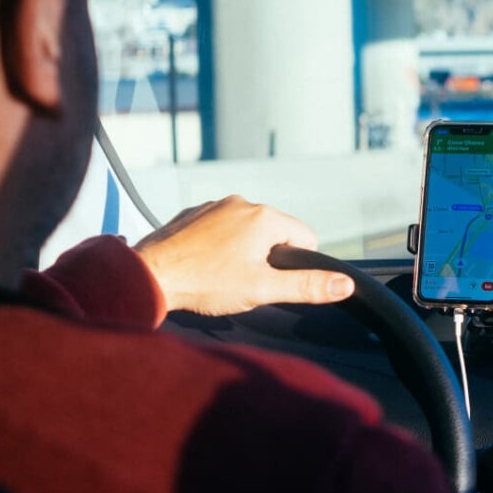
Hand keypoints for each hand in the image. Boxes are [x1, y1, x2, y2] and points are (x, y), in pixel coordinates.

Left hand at [133, 194, 354, 315]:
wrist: (147, 276)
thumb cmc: (205, 283)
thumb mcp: (263, 289)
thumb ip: (307, 286)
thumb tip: (345, 284)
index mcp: (265, 217)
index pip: (305, 238)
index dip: (294, 265)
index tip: (269, 281)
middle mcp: (242, 202)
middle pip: (275, 233)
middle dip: (266, 258)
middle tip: (242, 282)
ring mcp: (215, 205)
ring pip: (246, 229)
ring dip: (241, 250)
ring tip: (219, 275)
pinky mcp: (192, 213)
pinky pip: (219, 227)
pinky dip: (217, 245)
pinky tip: (203, 264)